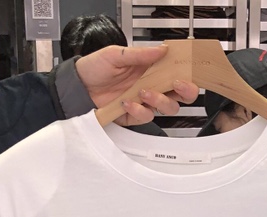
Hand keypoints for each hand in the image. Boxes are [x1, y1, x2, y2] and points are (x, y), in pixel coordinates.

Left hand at [76, 45, 199, 125]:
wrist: (78, 86)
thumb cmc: (95, 68)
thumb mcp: (116, 54)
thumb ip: (140, 54)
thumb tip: (161, 49)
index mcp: (150, 69)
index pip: (177, 73)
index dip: (187, 74)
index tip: (185, 72)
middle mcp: (151, 86)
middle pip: (180, 95)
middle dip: (185, 91)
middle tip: (177, 84)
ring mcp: (144, 102)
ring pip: (167, 107)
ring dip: (159, 100)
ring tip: (143, 92)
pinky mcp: (134, 115)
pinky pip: (145, 117)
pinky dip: (138, 110)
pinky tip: (126, 102)